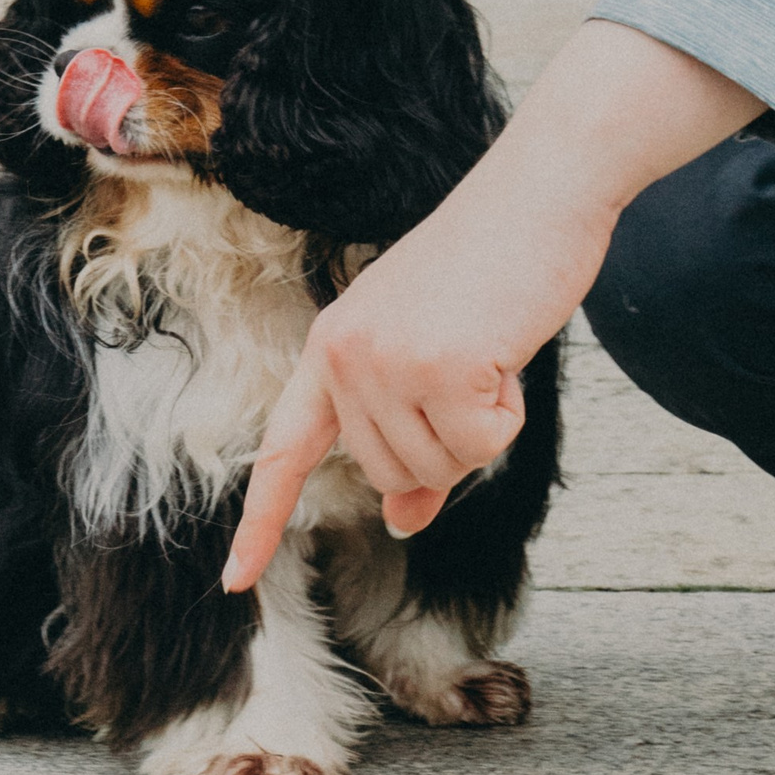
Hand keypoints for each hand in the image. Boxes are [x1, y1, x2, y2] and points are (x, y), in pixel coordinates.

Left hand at [225, 21, 764, 586]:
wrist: (539, 192)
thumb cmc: (493, 266)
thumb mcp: (434, 352)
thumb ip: (407, 433)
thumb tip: (404, 523)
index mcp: (330, 346)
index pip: (284, 451)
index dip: (261, 522)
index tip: (235, 581)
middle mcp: (343, 356)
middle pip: (391, 476)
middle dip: (446, 445)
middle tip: (473, 370)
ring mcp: (387, 361)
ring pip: (438, 470)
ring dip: (481, 427)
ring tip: (487, 351)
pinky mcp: (440, 366)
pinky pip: (482, 449)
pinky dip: (508, 414)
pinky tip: (506, 352)